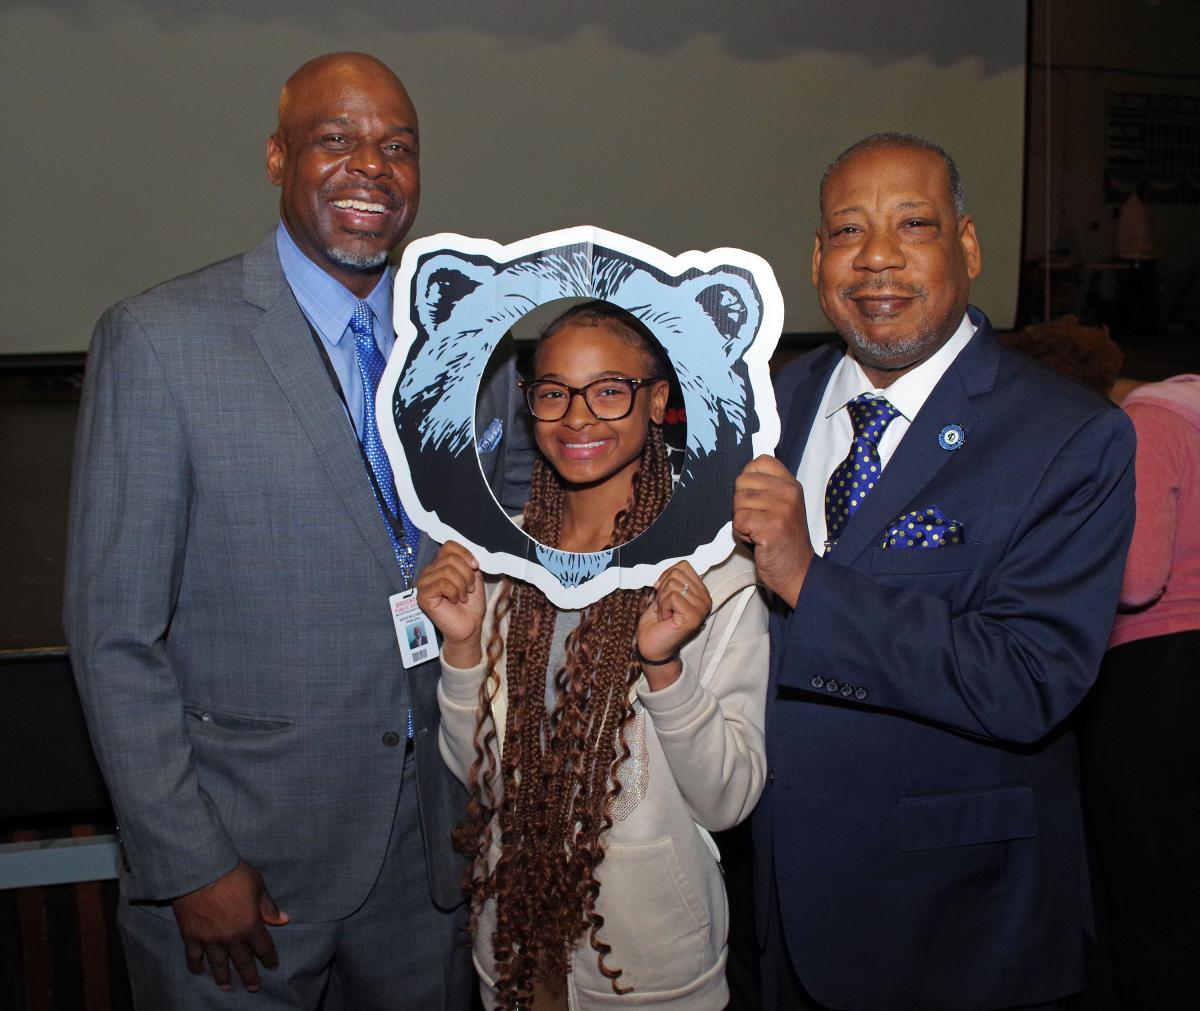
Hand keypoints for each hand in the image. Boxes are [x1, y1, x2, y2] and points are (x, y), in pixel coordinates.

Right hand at [171, 860, 287, 992]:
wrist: (201, 871)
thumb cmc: (233, 874)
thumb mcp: (257, 886)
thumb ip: (268, 906)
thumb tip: (282, 920)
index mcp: (250, 925)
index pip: (263, 947)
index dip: (268, 958)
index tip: (272, 966)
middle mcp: (232, 937)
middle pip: (242, 961)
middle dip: (249, 976)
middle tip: (253, 988)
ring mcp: (210, 940)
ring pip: (218, 964)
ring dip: (223, 977)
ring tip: (226, 987)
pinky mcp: (191, 937)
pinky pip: (194, 957)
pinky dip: (196, 965)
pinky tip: (199, 971)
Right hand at [416, 541, 484, 666]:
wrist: (470, 626)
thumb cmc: (471, 604)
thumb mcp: (473, 578)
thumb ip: (468, 563)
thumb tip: (468, 555)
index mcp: (440, 565)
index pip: (448, 546)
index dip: (465, 553)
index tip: (476, 566)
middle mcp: (429, 572)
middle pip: (449, 558)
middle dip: (467, 573)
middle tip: (469, 589)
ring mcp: (424, 584)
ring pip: (446, 570)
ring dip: (462, 585)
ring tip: (463, 597)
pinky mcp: (423, 597)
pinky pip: (442, 584)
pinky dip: (454, 592)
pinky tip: (455, 601)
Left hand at [636, 561, 711, 689]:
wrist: (651, 647)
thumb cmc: (656, 622)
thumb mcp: (664, 594)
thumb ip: (672, 580)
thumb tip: (673, 569)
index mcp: (701, 592)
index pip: (683, 566)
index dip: (666, 576)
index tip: (662, 593)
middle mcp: (706, 600)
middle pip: (677, 573)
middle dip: (663, 589)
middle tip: (664, 607)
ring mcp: (701, 609)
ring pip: (674, 584)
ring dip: (662, 599)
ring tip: (665, 614)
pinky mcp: (693, 617)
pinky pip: (672, 597)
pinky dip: (662, 606)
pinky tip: (665, 618)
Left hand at [733, 455, 812, 607]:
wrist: (798, 571)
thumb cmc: (784, 540)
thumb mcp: (783, 506)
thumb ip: (767, 488)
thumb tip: (741, 477)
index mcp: (791, 484)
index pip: (760, 461)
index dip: (748, 478)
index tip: (755, 497)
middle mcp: (788, 492)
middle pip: (741, 482)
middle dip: (741, 503)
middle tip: (758, 520)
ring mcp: (781, 508)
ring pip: (737, 502)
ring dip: (741, 520)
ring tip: (759, 531)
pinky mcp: (771, 526)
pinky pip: (738, 520)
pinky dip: (741, 533)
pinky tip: (757, 540)